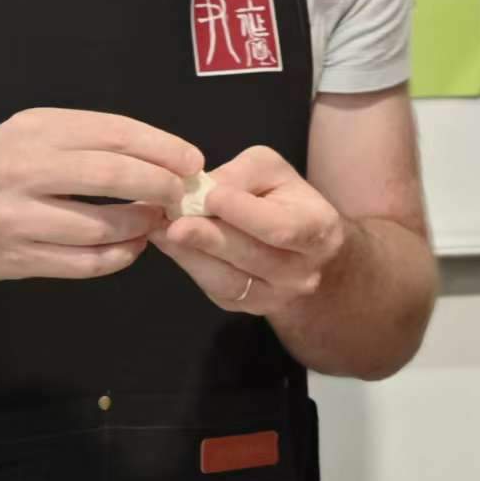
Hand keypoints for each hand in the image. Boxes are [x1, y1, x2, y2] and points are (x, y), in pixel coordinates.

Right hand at [0, 107, 202, 283]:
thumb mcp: (31, 132)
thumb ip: (87, 138)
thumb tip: (160, 152)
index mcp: (36, 131)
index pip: (114, 133)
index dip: (161, 147)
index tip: (191, 160)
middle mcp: (23, 171)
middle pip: (110, 176)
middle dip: (159, 185)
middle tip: (183, 194)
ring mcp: (16, 219)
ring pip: (99, 227)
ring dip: (140, 226)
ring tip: (156, 221)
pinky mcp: (14, 260)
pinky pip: (81, 264)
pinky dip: (116, 258)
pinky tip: (131, 248)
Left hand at [151, 143, 346, 314]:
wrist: (308, 255)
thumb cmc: (288, 201)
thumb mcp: (273, 172)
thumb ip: (242, 175)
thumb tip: (203, 188)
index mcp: (317, 230)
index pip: (280, 226)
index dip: (244, 212)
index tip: (210, 196)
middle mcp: (301, 272)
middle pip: (251, 257)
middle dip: (210, 238)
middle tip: (174, 222)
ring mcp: (274, 297)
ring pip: (229, 281)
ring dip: (192, 255)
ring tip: (162, 230)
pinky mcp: (246, 307)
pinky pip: (215, 290)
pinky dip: (190, 266)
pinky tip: (170, 245)